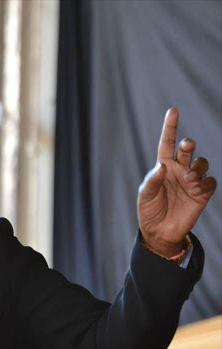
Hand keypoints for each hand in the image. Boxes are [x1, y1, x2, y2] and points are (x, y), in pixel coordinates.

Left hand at [137, 108, 216, 256]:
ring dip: (198, 167)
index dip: (170, 127)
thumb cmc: (149, 211)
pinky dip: (205, 184)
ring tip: (188, 180)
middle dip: (188, 144)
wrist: (160, 232)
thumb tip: (163, 165)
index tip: (173, 110)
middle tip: (186, 147)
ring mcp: (191, 181)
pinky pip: (210, 182)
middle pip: (187, 149)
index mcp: (163, 167)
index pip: (167, 143)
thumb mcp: (145, 195)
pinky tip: (196, 191)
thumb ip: (153, 180)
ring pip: (202, 163)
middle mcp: (178, 170)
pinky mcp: (202, 193)